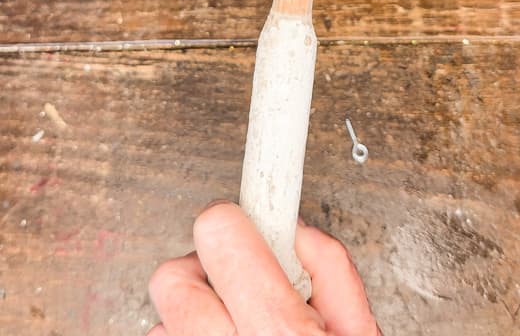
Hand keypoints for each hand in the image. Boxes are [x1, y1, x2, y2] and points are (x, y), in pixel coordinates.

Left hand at [147, 201, 380, 335]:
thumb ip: (334, 274)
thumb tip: (298, 233)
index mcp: (278, 334)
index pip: (220, 233)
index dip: (235, 222)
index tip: (243, 220)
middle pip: (171, 278)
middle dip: (205, 274)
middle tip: (237, 293)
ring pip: (161, 327)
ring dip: (194, 327)